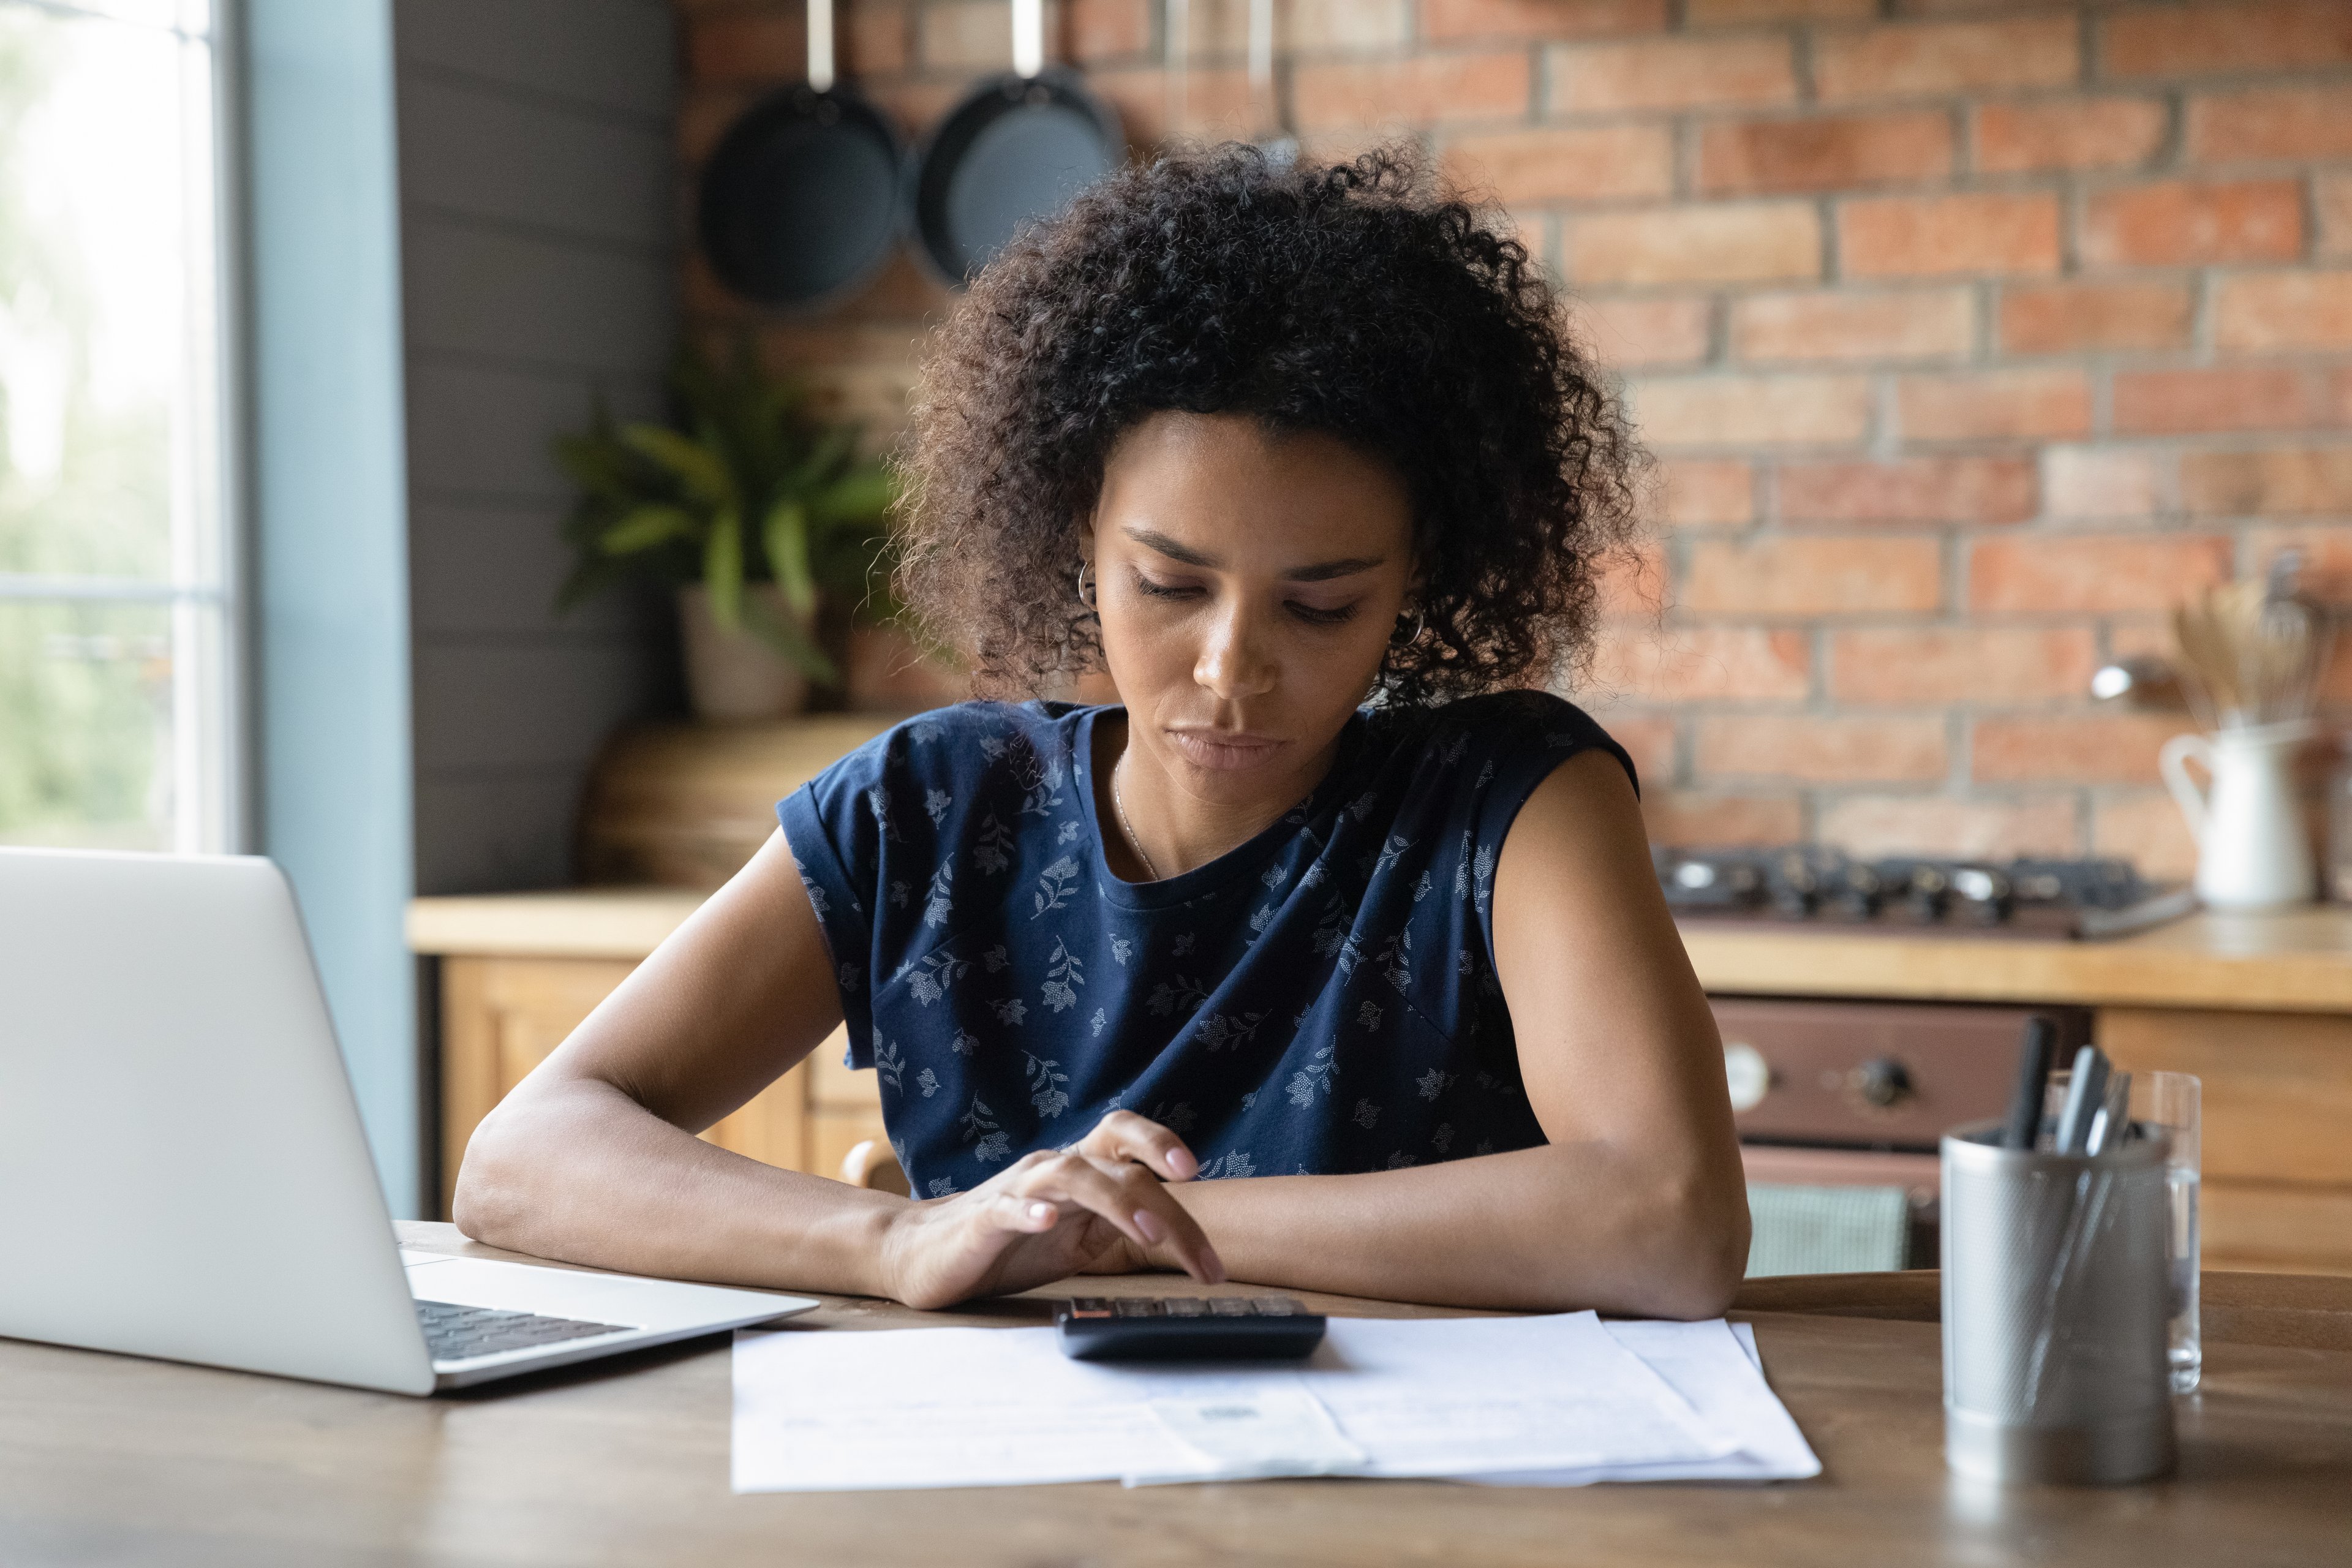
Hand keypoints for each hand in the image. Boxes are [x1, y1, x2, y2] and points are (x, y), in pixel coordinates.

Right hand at [875, 1111, 1223, 1309]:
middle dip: (1160, 1184)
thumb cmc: (1008, 1248)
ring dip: (1117, 1201)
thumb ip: (1119, 1225)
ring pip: (1071, 1175)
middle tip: (1192, 1194)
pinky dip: (1029, 1212)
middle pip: (1113, 1156)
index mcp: (1078, 1171)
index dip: (1160, 1144)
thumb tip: (1175, 1227)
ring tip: (1151, 1232)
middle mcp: (1052, 1170)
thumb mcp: (1077, 1238)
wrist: (925, 1256)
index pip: (1125, 1143)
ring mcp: (1017, 1191)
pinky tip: (1047, 1221)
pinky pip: (1008, 1209)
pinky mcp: (982, 1221)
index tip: (1195, 1170)